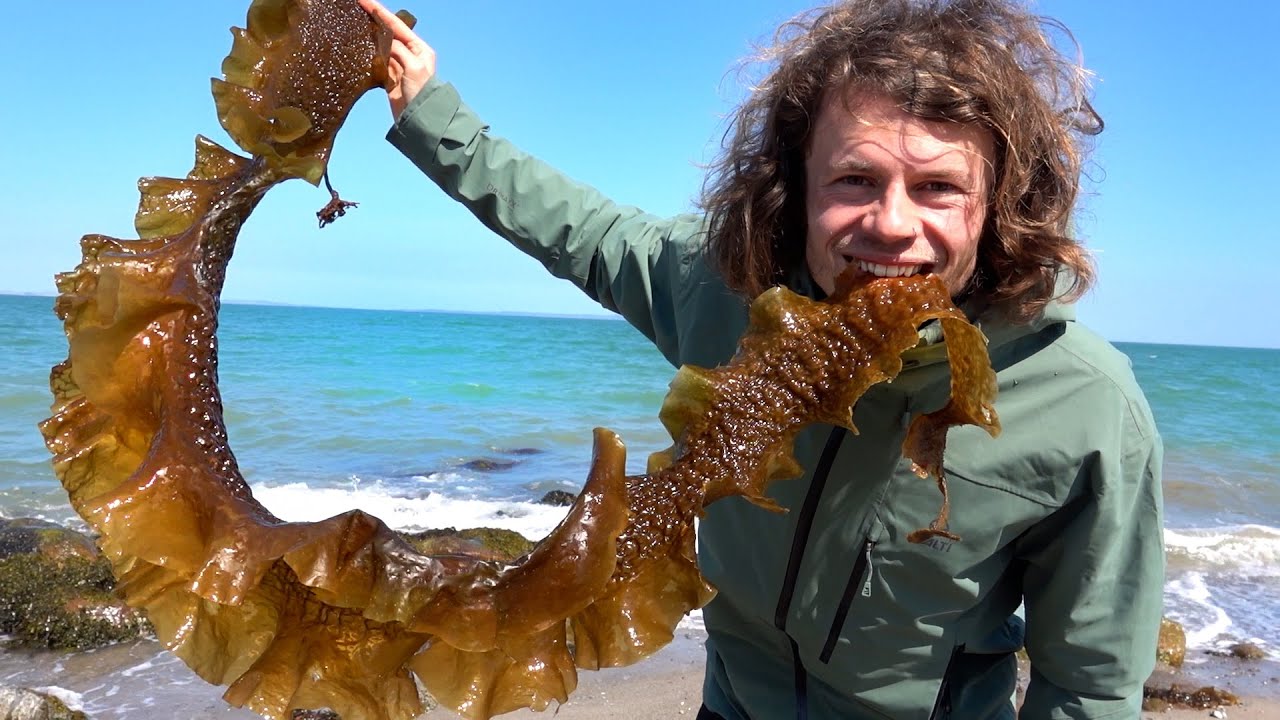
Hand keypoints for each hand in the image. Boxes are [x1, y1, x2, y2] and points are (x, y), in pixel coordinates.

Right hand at [359, 0, 435, 118]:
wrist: (420, 120)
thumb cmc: (423, 93)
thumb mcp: (414, 67)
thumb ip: (398, 50)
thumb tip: (384, 40)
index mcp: (419, 48)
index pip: (396, 25)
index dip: (379, 11)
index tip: (363, 0)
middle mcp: (409, 54)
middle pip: (388, 32)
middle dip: (373, 20)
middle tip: (356, 8)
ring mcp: (399, 66)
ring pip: (381, 45)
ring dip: (369, 35)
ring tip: (355, 23)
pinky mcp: (390, 78)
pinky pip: (377, 61)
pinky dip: (369, 54)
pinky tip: (360, 46)